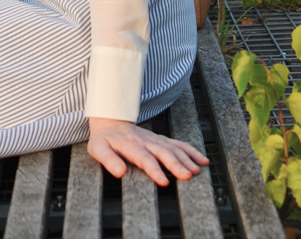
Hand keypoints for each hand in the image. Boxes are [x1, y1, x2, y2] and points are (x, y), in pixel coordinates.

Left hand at [87, 117, 208, 185]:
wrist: (110, 120)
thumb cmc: (104, 139)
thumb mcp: (98, 149)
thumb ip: (109, 160)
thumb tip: (119, 172)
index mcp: (131, 146)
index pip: (145, 158)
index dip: (155, 170)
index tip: (164, 181)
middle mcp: (146, 141)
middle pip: (163, 153)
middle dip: (176, 164)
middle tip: (188, 175)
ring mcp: (155, 139)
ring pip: (174, 148)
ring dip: (186, 158)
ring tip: (197, 170)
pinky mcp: (161, 139)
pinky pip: (178, 144)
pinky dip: (191, 151)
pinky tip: (202, 159)